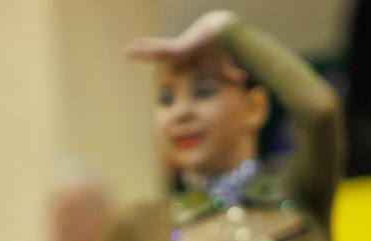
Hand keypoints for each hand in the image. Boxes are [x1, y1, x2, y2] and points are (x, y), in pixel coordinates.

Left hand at [126, 10, 242, 79]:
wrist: (223, 32)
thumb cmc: (224, 47)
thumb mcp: (226, 63)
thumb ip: (232, 72)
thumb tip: (244, 78)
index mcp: (188, 51)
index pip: (172, 56)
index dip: (162, 57)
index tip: (155, 59)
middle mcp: (180, 47)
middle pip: (159, 51)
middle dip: (146, 52)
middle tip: (131, 52)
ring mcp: (178, 46)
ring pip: (155, 49)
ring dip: (140, 50)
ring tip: (125, 51)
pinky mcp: (178, 47)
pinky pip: (158, 49)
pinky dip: (145, 48)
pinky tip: (133, 46)